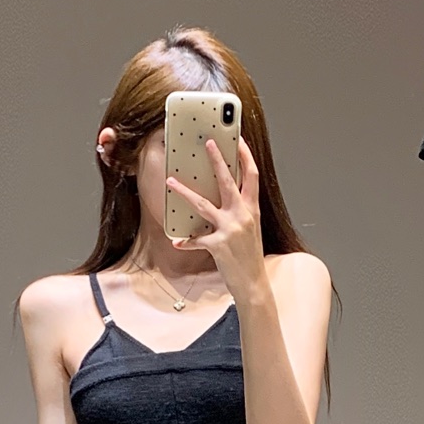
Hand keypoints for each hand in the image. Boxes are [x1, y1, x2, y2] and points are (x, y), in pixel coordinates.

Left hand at [166, 135, 265, 295]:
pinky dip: (187, 241)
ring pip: (203, 204)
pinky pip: (196, 240)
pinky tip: (177, 242)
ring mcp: (230, 229)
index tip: (238, 140)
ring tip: (171, 182)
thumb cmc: (250, 255)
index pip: (252, 175)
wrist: (253, 283)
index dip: (245, 156)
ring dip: (185, 192)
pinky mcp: (218, 245)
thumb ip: (240, 211)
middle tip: (208, 143)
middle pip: (228, 181)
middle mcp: (242, 215)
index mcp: (252, 209)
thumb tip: (223, 196)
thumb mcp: (250, 228)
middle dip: (217, 160)